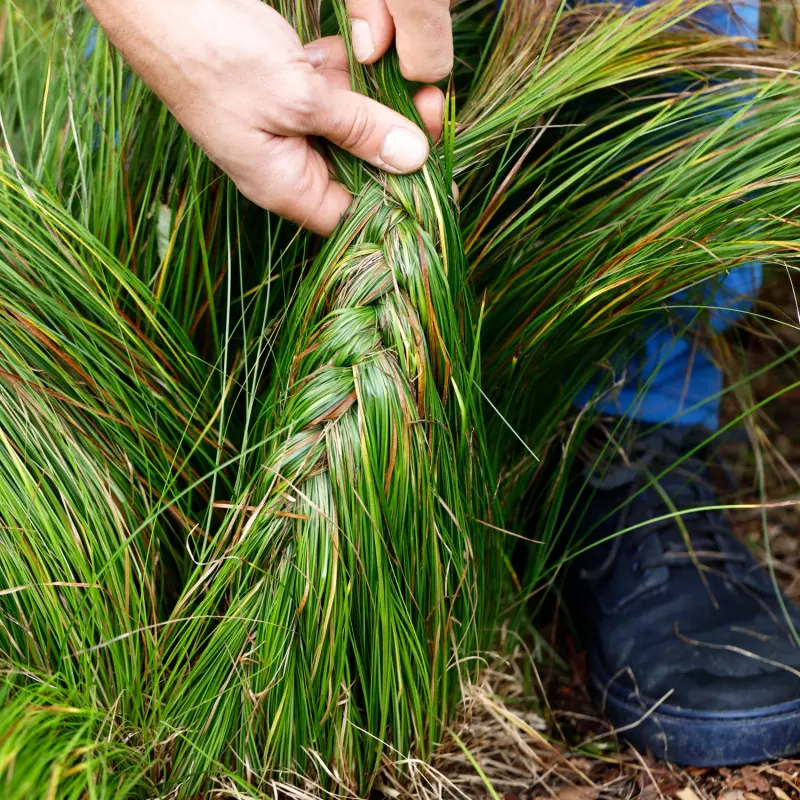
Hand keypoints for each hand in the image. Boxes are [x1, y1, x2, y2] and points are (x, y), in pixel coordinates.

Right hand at [86, 0, 448, 233]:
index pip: (354, 213)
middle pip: (359, 167)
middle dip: (397, 140)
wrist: (157, 3)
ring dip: (381, 100)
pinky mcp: (285, 89)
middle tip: (433, 110)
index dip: (396, 200)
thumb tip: (412, 158)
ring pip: (351, 123)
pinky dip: (352, 72)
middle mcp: (289, 164)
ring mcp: (287, 125)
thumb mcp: (299, 98)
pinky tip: (371, 54)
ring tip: (418, 81)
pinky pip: (332, 89)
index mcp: (285, 186)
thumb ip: (359, 128)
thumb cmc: (213, 58)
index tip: (435, 174)